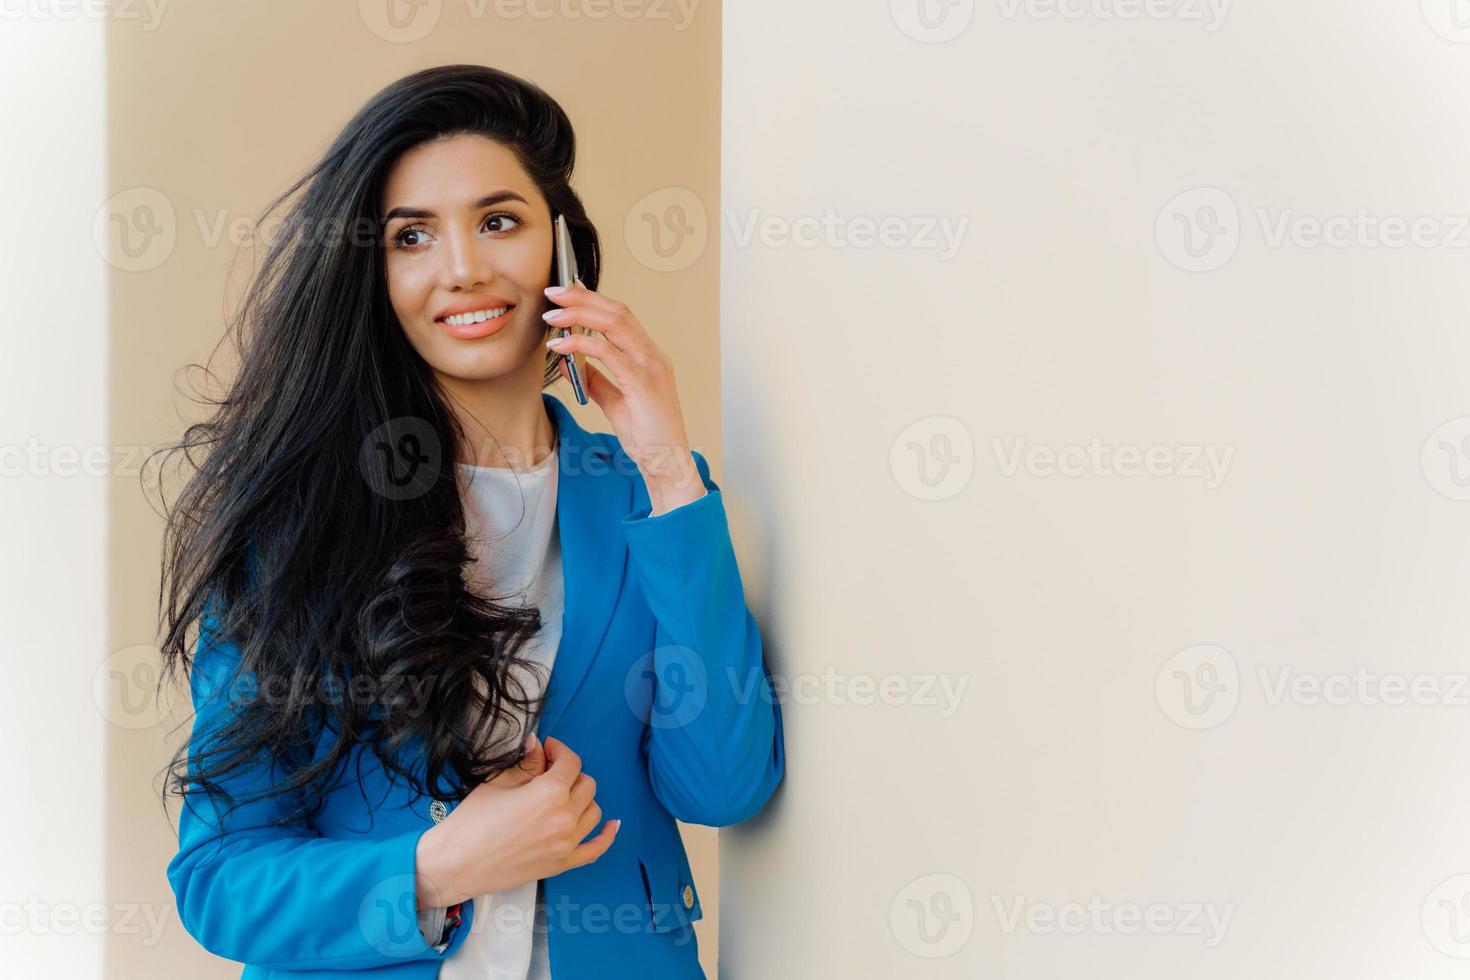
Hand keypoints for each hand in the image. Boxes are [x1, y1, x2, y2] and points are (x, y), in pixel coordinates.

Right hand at [414, 734, 618, 908]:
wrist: (455, 864)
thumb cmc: (472, 821)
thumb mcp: (499, 782)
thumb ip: (526, 763)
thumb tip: (538, 745)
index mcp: (551, 793)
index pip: (571, 762)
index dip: (559, 750)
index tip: (547, 749)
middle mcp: (565, 817)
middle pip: (586, 784)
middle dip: (569, 773)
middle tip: (548, 772)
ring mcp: (567, 843)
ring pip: (593, 811)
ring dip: (582, 798)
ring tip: (563, 794)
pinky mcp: (562, 864)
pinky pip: (595, 849)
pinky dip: (606, 836)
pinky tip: (611, 825)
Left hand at [542, 282, 705, 513]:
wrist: (667, 465)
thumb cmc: (648, 438)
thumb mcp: (617, 404)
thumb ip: (598, 381)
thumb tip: (572, 362)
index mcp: (649, 358)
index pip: (621, 316)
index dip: (594, 300)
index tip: (569, 290)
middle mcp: (652, 356)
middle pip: (617, 312)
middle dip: (583, 297)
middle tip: (553, 291)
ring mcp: (650, 367)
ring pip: (614, 324)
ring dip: (579, 314)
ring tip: (551, 314)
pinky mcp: (642, 383)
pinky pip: (607, 353)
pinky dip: (580, 344)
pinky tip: (559, 345)